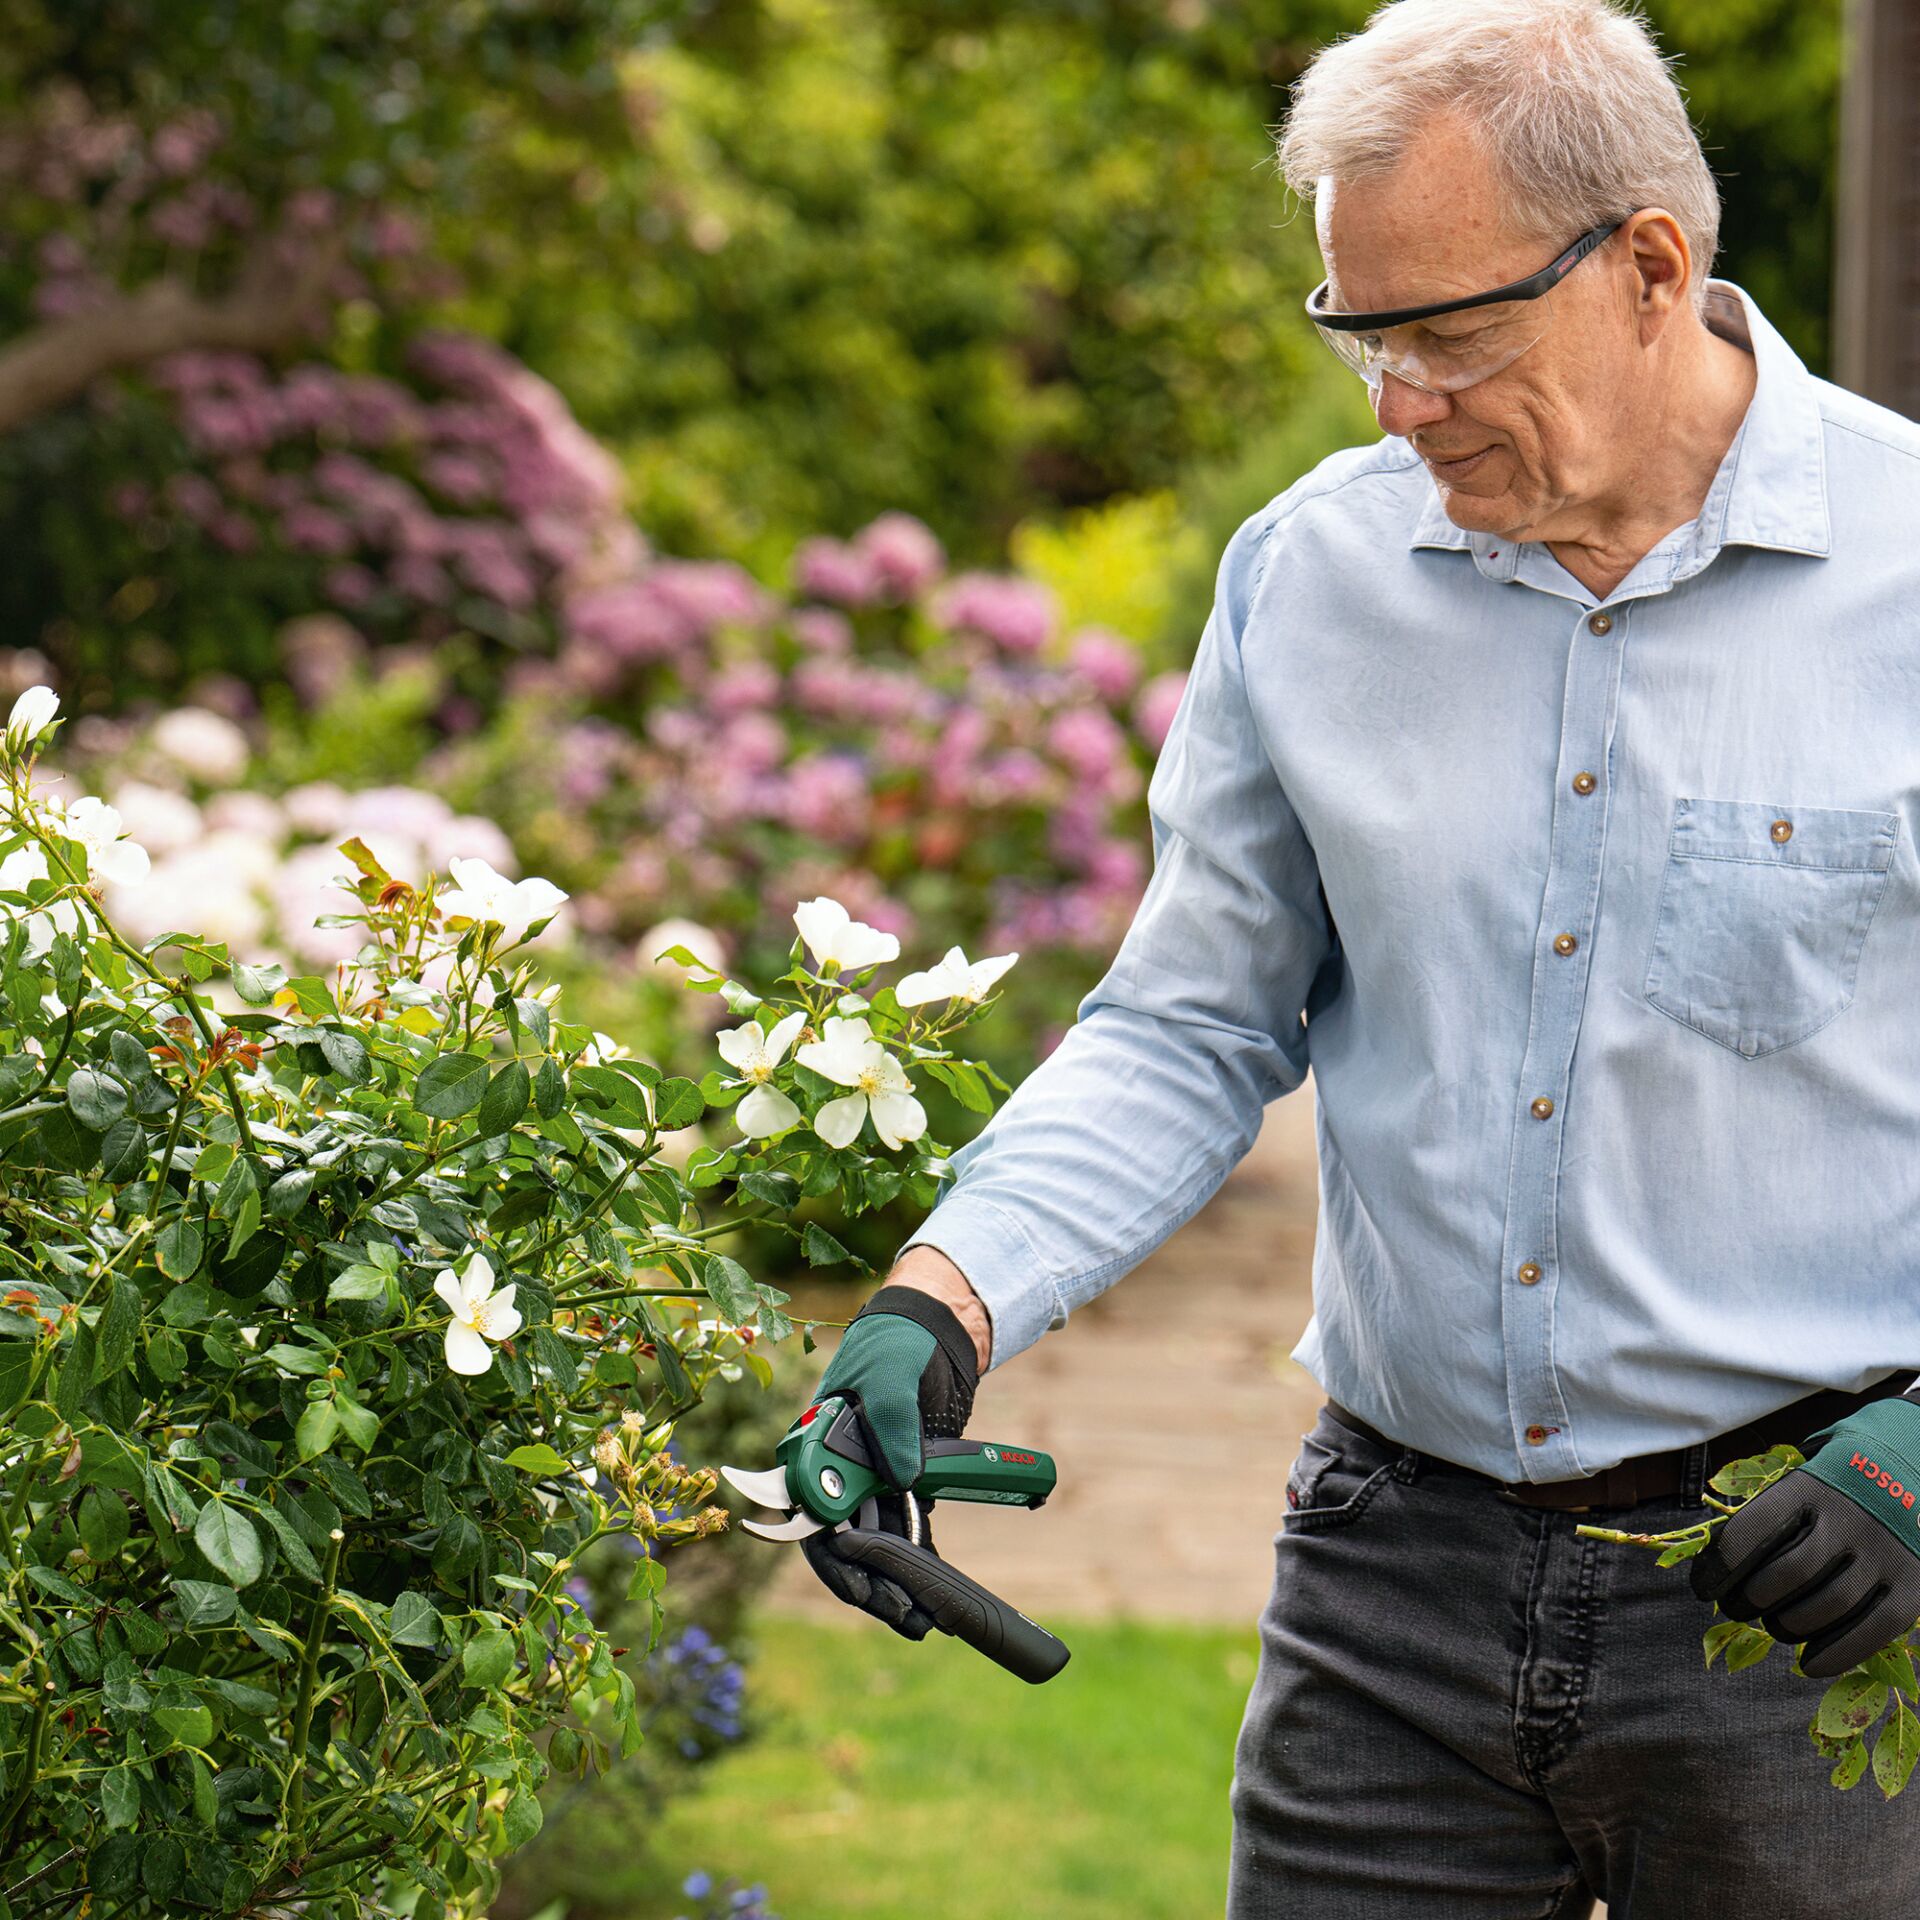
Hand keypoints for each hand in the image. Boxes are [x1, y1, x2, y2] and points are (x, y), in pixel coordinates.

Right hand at [797, 1281, 980, 1640]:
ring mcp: (872, 1476)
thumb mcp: (891, 1375)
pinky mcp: (905, 1480)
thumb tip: (900, 1479)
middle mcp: (840, 1468)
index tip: (859, 1588)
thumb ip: (891, 1423)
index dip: (831, 1557)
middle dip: (870, 1584)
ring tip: (922, 1619)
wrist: (936, 1326)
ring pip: (876, 1542)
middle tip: (902, 1615)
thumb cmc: (897, 1342)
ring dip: (896, 1582)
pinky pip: (907, 1528)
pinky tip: (935, 1590)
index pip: (810, 1512)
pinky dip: (920, 1559)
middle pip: (844, 1540)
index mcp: (817, 1444)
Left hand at [1690, 1393, 1919, 1677]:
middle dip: (1750, 1600)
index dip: (1720, 1566)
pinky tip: (1807, 1664)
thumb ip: (1764, 1520)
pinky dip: (1836, 1654)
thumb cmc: (1829, 1492)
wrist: (1906, 1477)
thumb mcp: (1795, 1486)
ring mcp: (1885, 1553)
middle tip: (1735, 1609)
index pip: (1753, 1530)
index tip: (1703, 1587)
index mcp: (1808, 1488)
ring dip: (1787, 1626)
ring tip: (1774, 1626)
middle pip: (1789, 1573)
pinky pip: (1873, 1630)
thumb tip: (1716, 1570)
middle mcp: (1849, 1519)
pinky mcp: (1914, 1586)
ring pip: (1827, 1605)